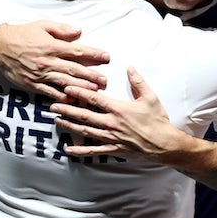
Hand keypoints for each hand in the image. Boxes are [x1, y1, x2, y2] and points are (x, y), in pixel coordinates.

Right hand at [0, 20, 109, 99]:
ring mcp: (40, 74)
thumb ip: (61, 29)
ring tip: (94, 91)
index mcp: (52, 46)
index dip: (94, 54)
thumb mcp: (42, 25)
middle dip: (91, 75)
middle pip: (74, 69)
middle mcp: (48, 61)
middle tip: (105, 80)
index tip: (107, 57)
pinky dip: (61, 96)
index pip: (78, 51)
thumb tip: (79, 31)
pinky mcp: (33, 83)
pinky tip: (72, 99)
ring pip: (64, 82)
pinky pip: (49, 92)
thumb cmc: (22, 34)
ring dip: (81, 87)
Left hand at [50, 67, 182, 159]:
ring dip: (69, 126)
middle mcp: (111, 123)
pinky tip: (68, 149)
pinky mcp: (113, 149)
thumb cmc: (158, 120)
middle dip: (67, 110)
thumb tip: (130, 67)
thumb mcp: (150, 97)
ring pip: (85, 131)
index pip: (94, 99)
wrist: (164, 144)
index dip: (79, 93)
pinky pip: (93, 150)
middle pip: (84, 115)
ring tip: (56, 121)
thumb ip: (138, 81)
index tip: (66, 88)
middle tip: (52, 106)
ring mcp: (111, 138)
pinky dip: (79, 150)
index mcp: (118, 109)